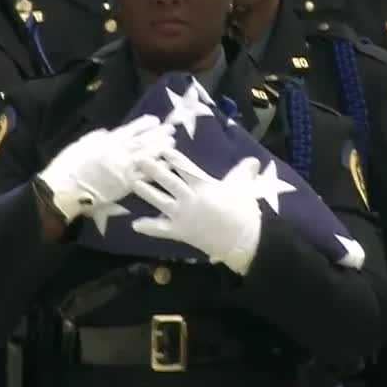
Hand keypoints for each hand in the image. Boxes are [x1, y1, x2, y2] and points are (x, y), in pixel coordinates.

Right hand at [37, 115, 174, 223]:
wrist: (66, 187)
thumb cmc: (70, 164)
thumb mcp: (82, 143)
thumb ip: (98, 137)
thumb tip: (109, 132)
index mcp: (109, 140)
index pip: (131, 129)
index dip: (145, 124)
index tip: (155, 120)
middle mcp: (120, 152)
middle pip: (144, 141)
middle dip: (159, 134)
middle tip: (171, 130)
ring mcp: (125, 168)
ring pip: (148, 156)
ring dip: (162, 149)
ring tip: (172, 143)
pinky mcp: (127, 185)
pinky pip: (146, 176)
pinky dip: (158, 169)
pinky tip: (167, 164)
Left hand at [130, 150, 262, 275]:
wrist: (243, 239)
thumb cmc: (243, 211)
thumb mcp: (243, 187)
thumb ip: (244, 171)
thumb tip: (253, 160)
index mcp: (203, 184)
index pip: (184, 167)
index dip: (172, 156)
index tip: (161, 147)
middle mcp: (188, 197)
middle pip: (167, 180)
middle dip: (152, 168)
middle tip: (138, 158)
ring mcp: (182, 215)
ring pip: (159, 200)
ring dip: (145, 191)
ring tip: (133, 181)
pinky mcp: (180, 232)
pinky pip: (160, 229)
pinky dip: (148, 227)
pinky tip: (135, 224)